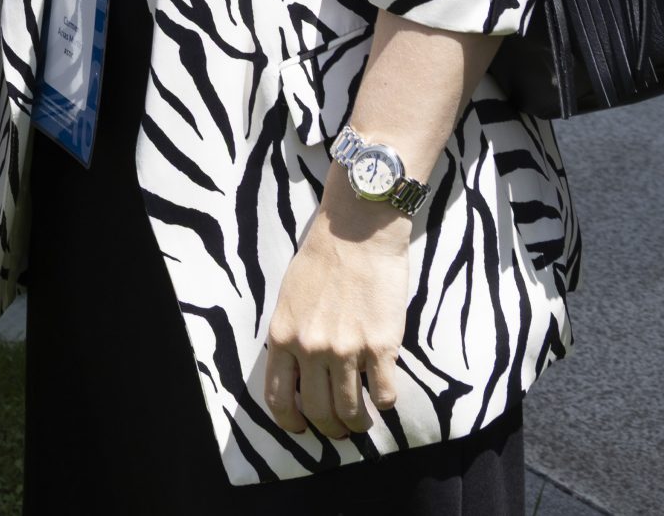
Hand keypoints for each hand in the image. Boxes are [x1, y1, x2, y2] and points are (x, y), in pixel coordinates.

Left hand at [260, 193, 412, 441]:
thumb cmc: (321, 260)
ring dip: (358, 424)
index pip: (278, 397)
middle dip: (329, 429)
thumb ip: (290, 337)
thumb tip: (297, 373)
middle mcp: (311, 349)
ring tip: (363, 422)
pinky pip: (384, 394)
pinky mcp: (381, 346)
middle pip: (317, 411)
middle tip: (339, 430)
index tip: (301, 429)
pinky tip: (384, 394)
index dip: (290, 423)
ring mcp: (346, 350)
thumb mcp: (288, 300)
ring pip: (351, 411)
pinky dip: (385, 402)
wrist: (357, 233)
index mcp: (283, 337)